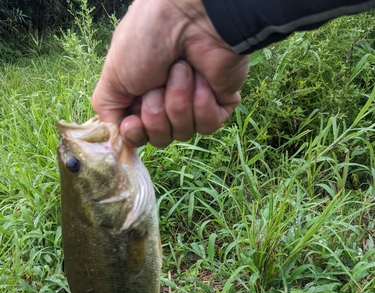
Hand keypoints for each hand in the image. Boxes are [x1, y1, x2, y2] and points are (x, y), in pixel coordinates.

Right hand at [91, 0, 248, 146]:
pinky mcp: (219, 105)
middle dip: (156, 113)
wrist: (190, 18)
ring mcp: (193, 105)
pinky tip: (202, 79)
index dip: (135, 134)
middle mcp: (166, 103)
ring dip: (178, 101)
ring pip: (182, 132)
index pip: (137, 136)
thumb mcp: (113, 74)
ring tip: (182, 70)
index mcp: (140, 96)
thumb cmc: (148, 38)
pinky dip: (202, 104)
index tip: (133, 122)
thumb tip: (115, 132)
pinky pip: (206, 126)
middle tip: (158, 82)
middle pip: (159, 138)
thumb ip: (108, 107)